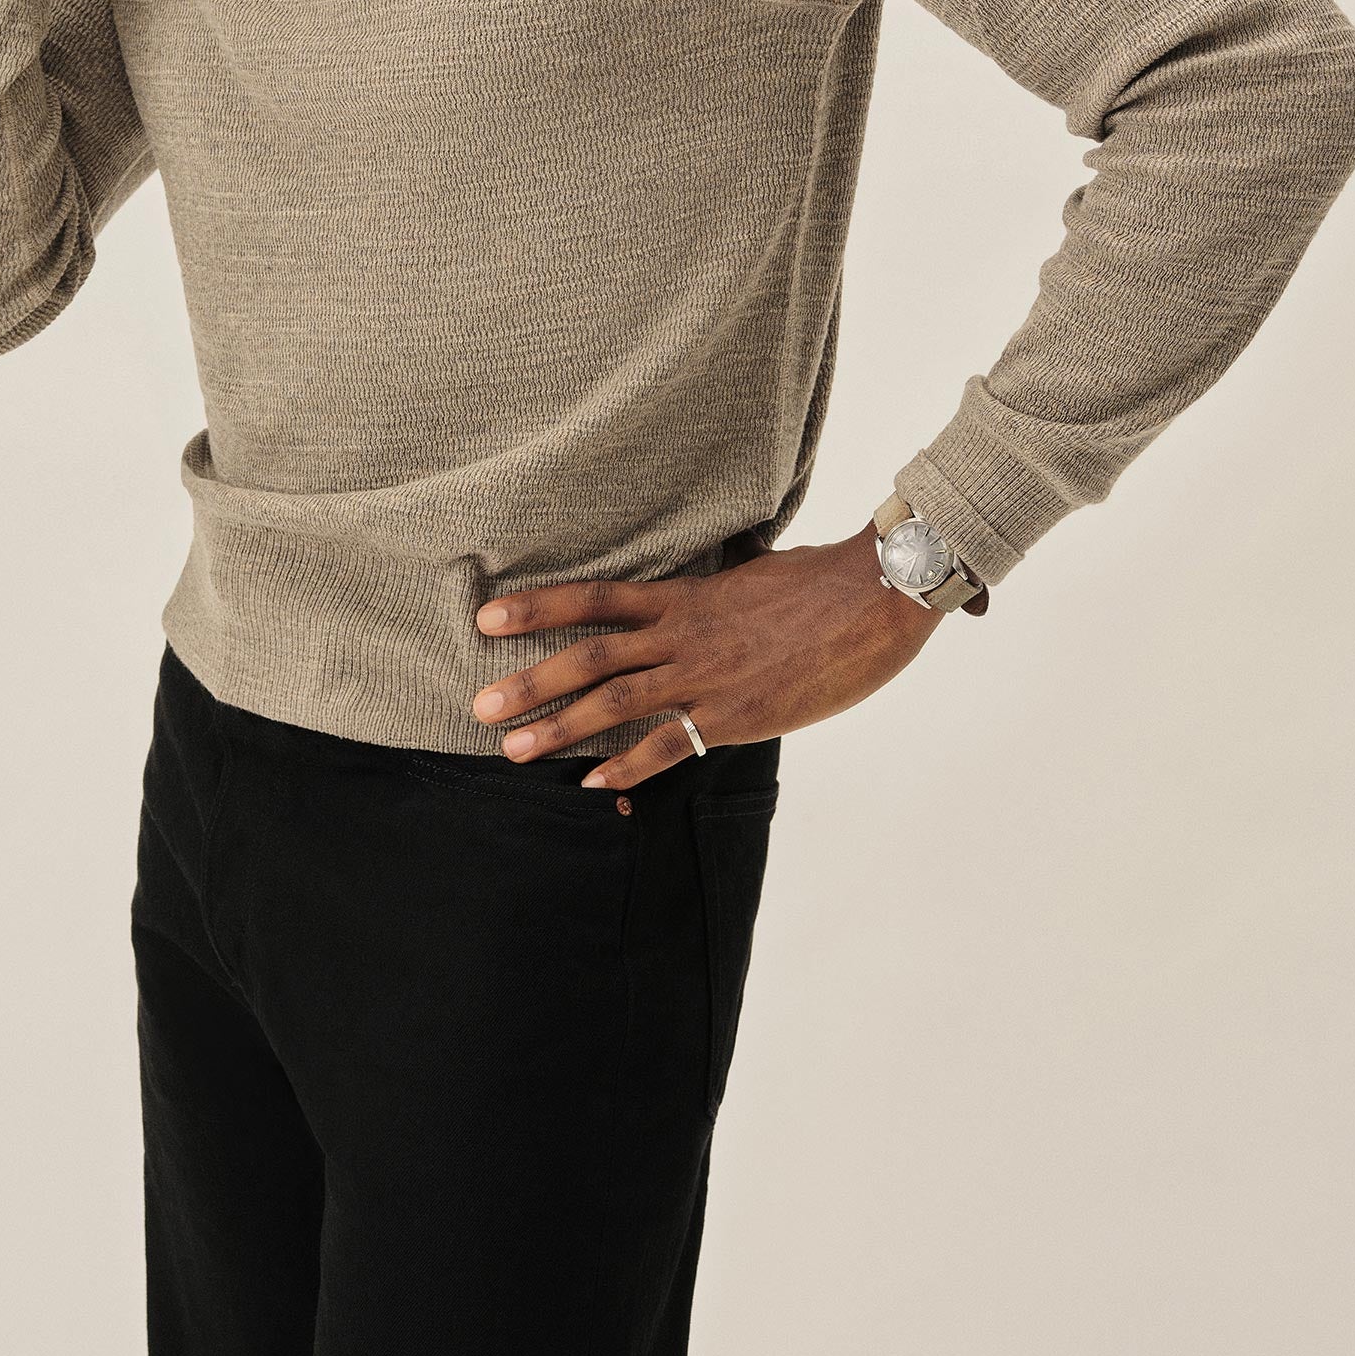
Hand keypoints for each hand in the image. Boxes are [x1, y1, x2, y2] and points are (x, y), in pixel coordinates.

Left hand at [470, 517, 945, 790]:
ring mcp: (706, 676)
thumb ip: (716, 586)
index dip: (538, 606)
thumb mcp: (753, 573)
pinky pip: (668, 744)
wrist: (875, 596)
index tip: (487, 616)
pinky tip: (591, 782)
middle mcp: (683, 635)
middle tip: (479, 705)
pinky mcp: (735, 714)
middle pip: (589, 656)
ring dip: (559, 727)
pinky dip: (625, 764)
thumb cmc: (821, 582)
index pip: (596, 598)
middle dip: (530, 681)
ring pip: (615, 702)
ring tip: (512, 748)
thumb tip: (707, 582)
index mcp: (685, 595)